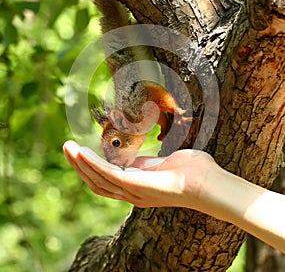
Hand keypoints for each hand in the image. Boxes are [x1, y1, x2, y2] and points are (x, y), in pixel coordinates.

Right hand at [63, 140, 218, 208]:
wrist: (211, 183)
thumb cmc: (195, 171)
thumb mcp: (165, 163)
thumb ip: (148, 163)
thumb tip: (136, 160)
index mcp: (138, 186)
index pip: (107, 179)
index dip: (91, 166)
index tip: (81, 150)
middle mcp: (132, 193)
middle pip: (97, 181)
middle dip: (80, 165)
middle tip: (67, 147)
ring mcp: (134, 192)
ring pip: (98, 179)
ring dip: (80, 164)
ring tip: (67, 148)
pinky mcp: (137, 187)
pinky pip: (109, 175)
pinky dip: (92, 164)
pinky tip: (82, 153)